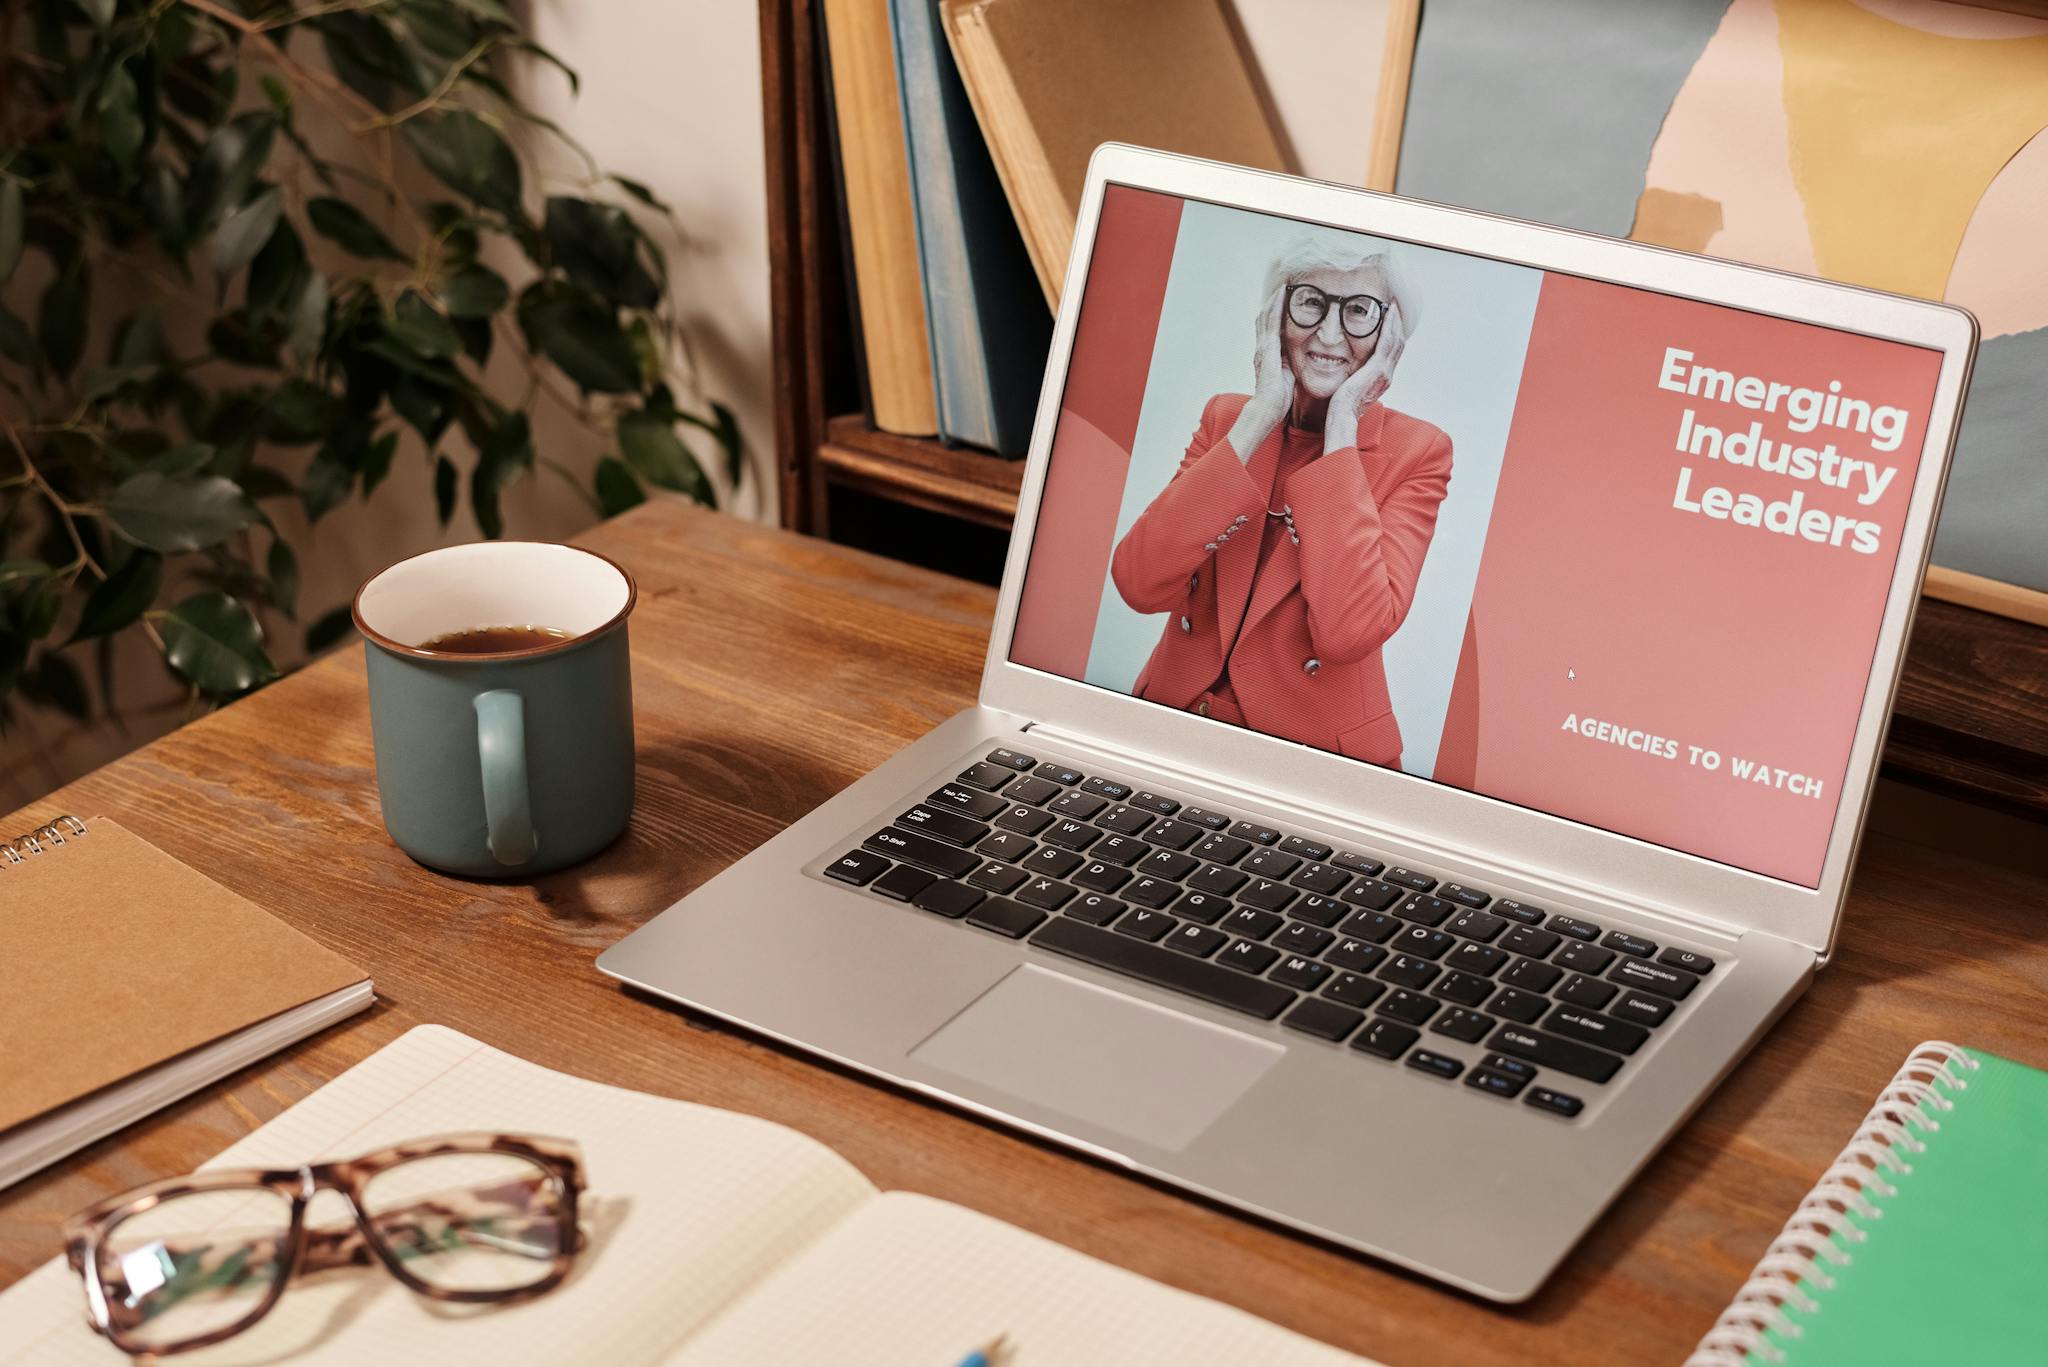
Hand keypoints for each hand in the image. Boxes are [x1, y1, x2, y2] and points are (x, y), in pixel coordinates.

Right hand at [1228, 289, 1291, 462]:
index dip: (1275, 314)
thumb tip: (1301, 365)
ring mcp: (1263, 347)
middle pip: (1265, 318)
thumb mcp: (1287, 380)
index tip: (1285, 301)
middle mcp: (1262, 348)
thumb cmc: (1278, 401)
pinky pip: (1272, 321)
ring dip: (1274, 299)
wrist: (1266, 411)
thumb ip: (1291, 368)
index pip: (1270, 329)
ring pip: (1266, 315)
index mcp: (1267, 356)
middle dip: (1273, 302)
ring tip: (1284, 284)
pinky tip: (1283, 294)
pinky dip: (1276, 305)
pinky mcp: (1267, 348)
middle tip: (1284, 286)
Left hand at [1325, 296, 1409, 452]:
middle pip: (1398, 343)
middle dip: (1396, 324)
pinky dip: (1389, 326)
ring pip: (1396, 340)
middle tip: (1393, 306)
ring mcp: (1384, 372)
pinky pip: (1387, 342)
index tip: (1389, 318)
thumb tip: (1347, 370)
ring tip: (1392, 305)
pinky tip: (1387, 313)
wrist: (1341, 418)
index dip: (1392, 334)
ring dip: (1395, 321)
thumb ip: (1353, 378)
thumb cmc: (1340, 407)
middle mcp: (1387, 375)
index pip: (1391, 352)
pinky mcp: (1377, 369)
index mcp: (1381, 379)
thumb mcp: (1349, 389)